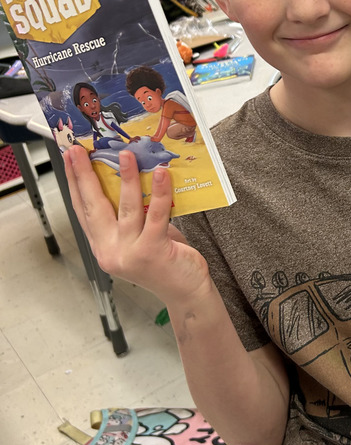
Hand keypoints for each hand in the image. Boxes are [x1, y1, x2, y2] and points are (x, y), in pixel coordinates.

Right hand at [64, 145, 210, 301]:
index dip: (74, 183)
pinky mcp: (152, 251)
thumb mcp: (141, 236)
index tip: (69, 159)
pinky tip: (160, 174)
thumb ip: (134, 214)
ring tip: (126, 155)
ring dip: (126, 178)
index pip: (83, 210)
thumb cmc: (166, 262)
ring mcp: (130, 253)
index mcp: (103, 246)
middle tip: (80, 151)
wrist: (186, 292)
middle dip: (85, 175)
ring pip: (127, 208)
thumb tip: (133, 176)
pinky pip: (156, 215)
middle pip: (95, 206)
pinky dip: (159, 192)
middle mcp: (111, 250)